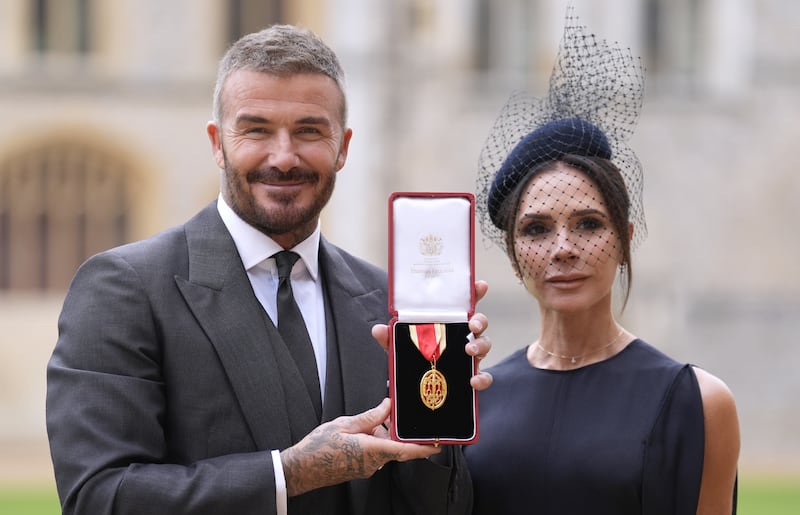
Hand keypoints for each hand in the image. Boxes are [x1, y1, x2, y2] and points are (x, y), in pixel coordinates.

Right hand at [280, 398, 440, 495]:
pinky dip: (374, 440)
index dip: (424, 448)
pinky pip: (375, 453)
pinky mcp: (361, 468)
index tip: (438, 445)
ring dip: (382, 434)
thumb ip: (370, 416)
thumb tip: (388, 406)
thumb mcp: (344, 424)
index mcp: (372, 450)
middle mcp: (373, 463)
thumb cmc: (319, 447)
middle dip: (396, 430)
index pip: (405, 450)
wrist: (301, 468)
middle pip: (395, 445)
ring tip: (369, 420)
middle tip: (392, 414)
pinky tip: (362, 430)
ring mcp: (367, 468)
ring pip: (384, 448)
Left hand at [371, 280, 492, 390]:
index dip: (474, 293)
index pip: (464, 304)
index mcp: (449, 323)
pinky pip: (485, 375)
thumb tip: (378, 329)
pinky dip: (482, 378)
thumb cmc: (415, 357)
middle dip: (480, 320)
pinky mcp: (472, 374)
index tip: (480, 285)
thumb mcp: (401, 346)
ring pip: (485, 344)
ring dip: (480, 345)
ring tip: (469, 351)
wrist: (418, 387)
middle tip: (471, 325)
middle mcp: (462, 336)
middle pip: (479, 322)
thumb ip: (390, 337)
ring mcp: (470, 355)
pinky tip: (473, 380)